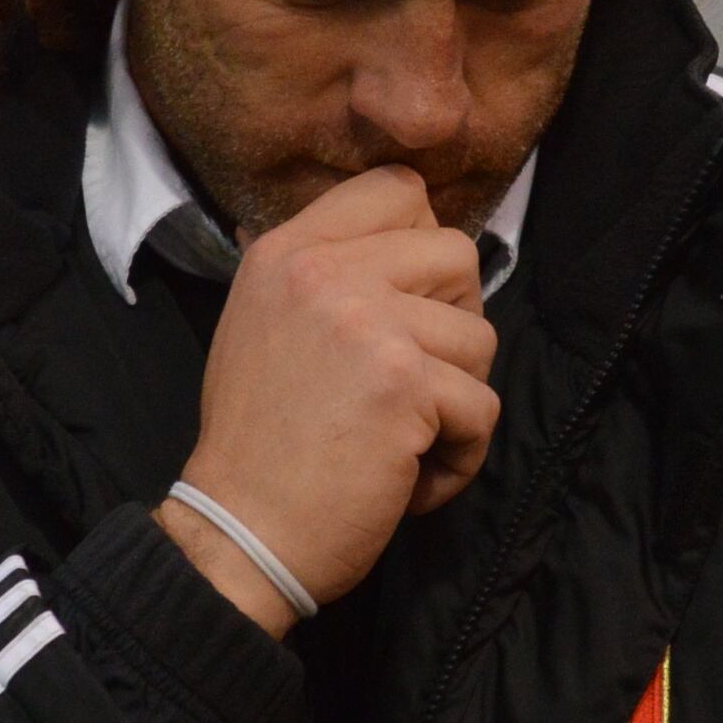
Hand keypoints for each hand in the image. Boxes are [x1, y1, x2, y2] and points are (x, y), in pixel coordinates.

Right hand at [164, 165, 498, 632]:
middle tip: (411, 381)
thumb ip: (319, 275)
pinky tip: (407, 478)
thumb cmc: (257, 445)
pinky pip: (483, 407)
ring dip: (457, 400)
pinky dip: (458, 457)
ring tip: (403, 439)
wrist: (239, 533)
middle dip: (453, 324)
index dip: (423, 243)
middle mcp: (324, 272)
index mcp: (286, 251)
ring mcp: (367, 323)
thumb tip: (394, 227)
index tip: (407, 304)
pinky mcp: (405, 384)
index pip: (396, 189)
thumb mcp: (261, 325)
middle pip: (457, 254)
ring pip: (480, 337)